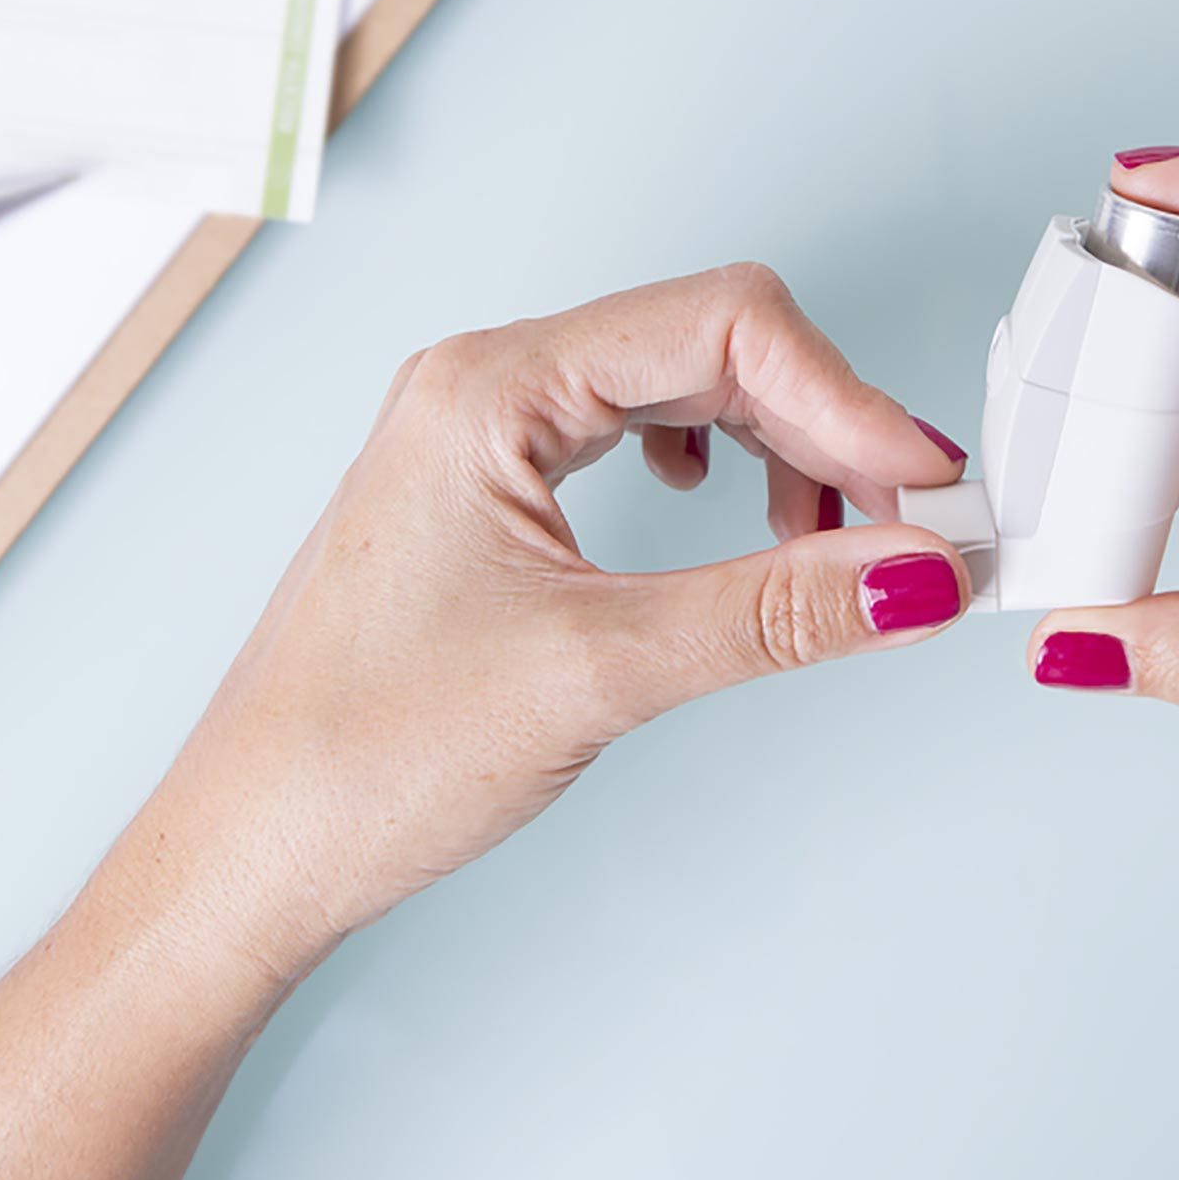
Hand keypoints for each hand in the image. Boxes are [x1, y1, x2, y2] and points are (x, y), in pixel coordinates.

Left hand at [140, 264, 975, 980]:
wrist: (250, 855)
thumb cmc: (366, 756)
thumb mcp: (601, 672)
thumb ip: (774, 611)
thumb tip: (919, 575)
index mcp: (492, 385)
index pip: (723, 324)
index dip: (846, 396)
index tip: (928, 485)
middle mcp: (489, 385)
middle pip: (716, 345)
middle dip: (829, 426)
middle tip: (914, 527)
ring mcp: (490, 435)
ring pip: (688, 389)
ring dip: (785, 450)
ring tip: (843, 540)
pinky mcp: (499, 494)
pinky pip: (646, 437)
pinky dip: (730, 473)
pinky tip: (748, 526)